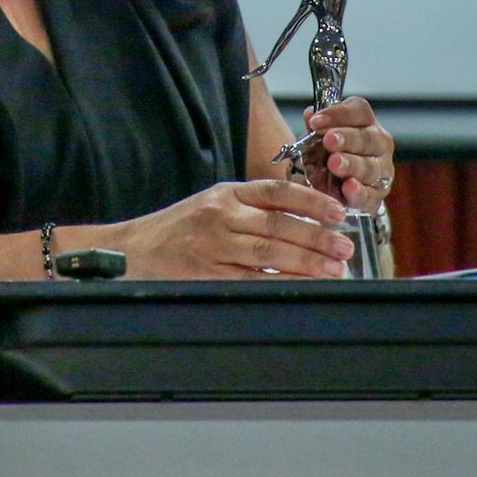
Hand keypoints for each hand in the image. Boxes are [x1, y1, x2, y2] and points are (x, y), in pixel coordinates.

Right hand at [104, 179, 354, 278]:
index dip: (311, 202)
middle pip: (278, 224)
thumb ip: (251, 208)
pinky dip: (280, 281)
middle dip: (317, 237)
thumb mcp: (212, 205)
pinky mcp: (207, 274)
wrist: (131, 251)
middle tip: (344, 247)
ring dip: (306, 261)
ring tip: (334, 268)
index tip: (337, 213)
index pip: (276, 191)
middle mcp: (220, 214)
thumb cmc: (176, 230)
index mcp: (226, 193)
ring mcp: (213, 245)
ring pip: (269, 252)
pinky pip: (251, 278)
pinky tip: (301, 285)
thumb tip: (303, 221)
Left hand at [300, 96, 395, 212]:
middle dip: (347, 139)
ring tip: (334, 164)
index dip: (338, 114)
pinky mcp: (378, 194)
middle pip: (366, 138)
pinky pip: (371, 194)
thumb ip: (314, 127)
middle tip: (329, 141)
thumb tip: (311, 114)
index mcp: (365, 122)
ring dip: (352, 165)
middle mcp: (379, 143)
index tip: (315, 121)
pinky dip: (359, 192)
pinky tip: (348, 187)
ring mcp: (381, 169)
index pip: (358, 110)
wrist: (329, 185)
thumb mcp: (316, 137)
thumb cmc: (325, 154)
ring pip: (370, 167)